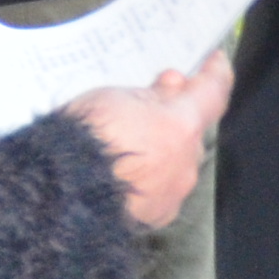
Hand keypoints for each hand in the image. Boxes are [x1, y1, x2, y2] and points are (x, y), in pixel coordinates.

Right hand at [69, 56, 232, 230]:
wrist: (63, 190)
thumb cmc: (83, 142)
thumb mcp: (114, 97)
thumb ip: (152, 94)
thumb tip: (173, 86)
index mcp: (179, 126)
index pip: (212, 93)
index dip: (215, 74)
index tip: (215, 64)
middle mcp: (185, 161)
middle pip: (191, 131)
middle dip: (175, 119)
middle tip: (149, 108)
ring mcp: (173, 192)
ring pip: (177, 163)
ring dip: (161, 152)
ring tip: (125, 146)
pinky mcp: (158, 215)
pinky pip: (163, 190)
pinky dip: (150, 180)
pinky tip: (125, 175)